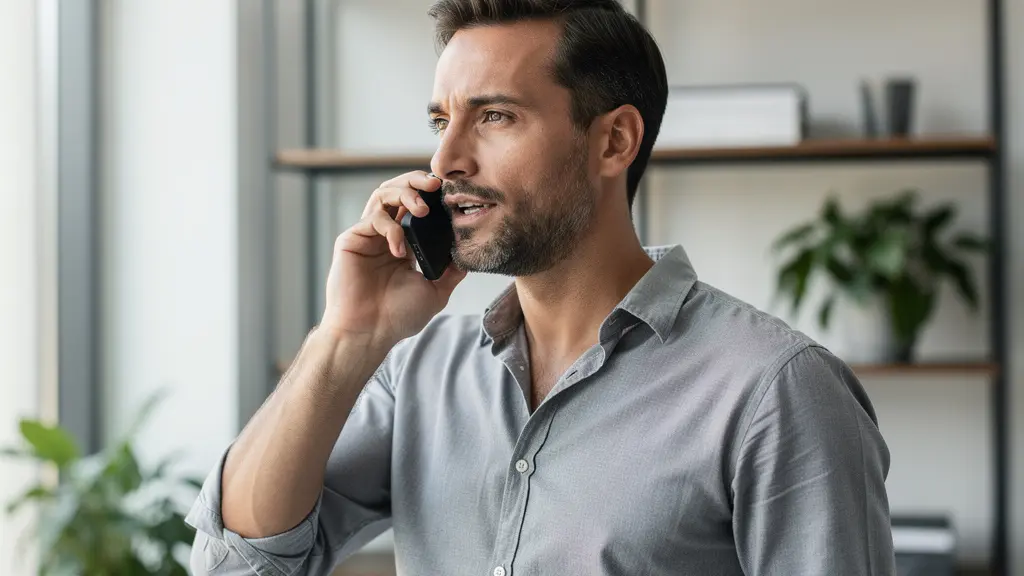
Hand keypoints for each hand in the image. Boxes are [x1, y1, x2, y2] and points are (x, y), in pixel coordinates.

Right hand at [319, 171, 466, 347]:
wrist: (369, 334)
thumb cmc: (397, 317)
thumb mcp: (436, 291)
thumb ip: (452, 270)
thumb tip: (470, 252)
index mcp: (404, 244)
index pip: (416, 207)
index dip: (430, 195)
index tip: (450, 191)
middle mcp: (384, 235)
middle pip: (397, 191)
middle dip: (416, 181)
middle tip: (435, 183)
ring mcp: (367, 236)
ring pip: (382, 195)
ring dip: (405, 193)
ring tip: (423, 208)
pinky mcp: (351, 239)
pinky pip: (373, 219)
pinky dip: (391, 228)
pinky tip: (400, 250)